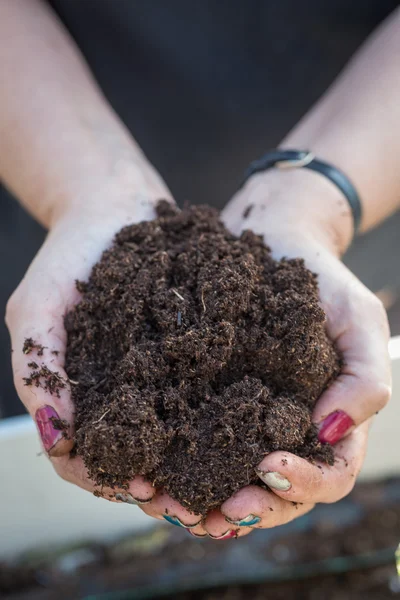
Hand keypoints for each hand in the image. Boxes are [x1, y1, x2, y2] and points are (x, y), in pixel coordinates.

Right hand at [6, 182, 210, 526]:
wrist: (114, 208)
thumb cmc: (67, 258)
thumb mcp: (37, 309)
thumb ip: (36, 371)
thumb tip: (57, 436)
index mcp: (79, 396)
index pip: (88, 458)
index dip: (112, 482)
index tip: (145, 494)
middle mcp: (120, 394)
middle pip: (139, 458)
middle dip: (165, 487)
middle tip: (198, 510)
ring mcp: (155, 376)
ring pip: (176, 436)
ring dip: (198, 467)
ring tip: (229, 484)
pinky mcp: (188, 353)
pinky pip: (204, 394)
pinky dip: (218, 420)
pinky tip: (246, 431)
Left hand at [195, 168, 390, 538]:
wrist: (270, 242)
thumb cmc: (321, 281)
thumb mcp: (358, 319)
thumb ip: (363, 378)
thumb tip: (332, 432)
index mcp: (329, 422)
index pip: (329, 474)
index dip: (303, 484)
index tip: (268, 466)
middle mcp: (286, 431)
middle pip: (276, 493)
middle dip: (247, 509)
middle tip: (212, 513)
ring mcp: (245, 420)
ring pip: (231, 481)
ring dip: (203, 504)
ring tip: (171, 505)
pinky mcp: (206, 401)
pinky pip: (193, 445)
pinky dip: (175, 468)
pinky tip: (149, 473)